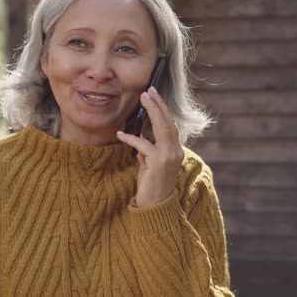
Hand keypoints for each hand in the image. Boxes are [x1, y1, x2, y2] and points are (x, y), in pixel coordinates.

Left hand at [117, 86, 184, 207]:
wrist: (155, 207)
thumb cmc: (151, 187)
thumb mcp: (150, 166)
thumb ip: (147, 153)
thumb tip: (140, 144)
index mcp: (176, 151)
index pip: (171, 125)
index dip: (163, 110)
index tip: (154, 96)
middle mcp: (176, 151)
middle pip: (169, 122)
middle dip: (159, 104)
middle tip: (149, 90)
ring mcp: (169, 156)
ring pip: (162, 127)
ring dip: (152, 110)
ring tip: (143, 97)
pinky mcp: (158, 162)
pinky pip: (143, 145)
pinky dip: (131, 138)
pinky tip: (120, 134)